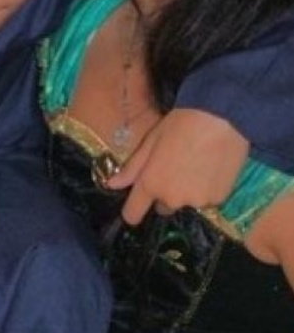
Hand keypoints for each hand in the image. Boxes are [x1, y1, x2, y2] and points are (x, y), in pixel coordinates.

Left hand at [107, 108, 248, 224]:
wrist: (222, 118)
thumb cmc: (181, 125)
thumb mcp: (150, 142)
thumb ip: (132, 168)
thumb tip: (111, 184)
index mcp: (150, 184)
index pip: (133, 214)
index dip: (132, 211)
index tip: (136, 205)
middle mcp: (172, 199)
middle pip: (163, 207)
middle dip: (165, 194)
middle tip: (175, 169)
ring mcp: (196, 201)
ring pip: (186, 203)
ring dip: (187, 192)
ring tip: (196, 166)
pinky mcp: (218, 199)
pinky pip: (207, 200)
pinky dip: (207, 190)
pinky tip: (212, 169)